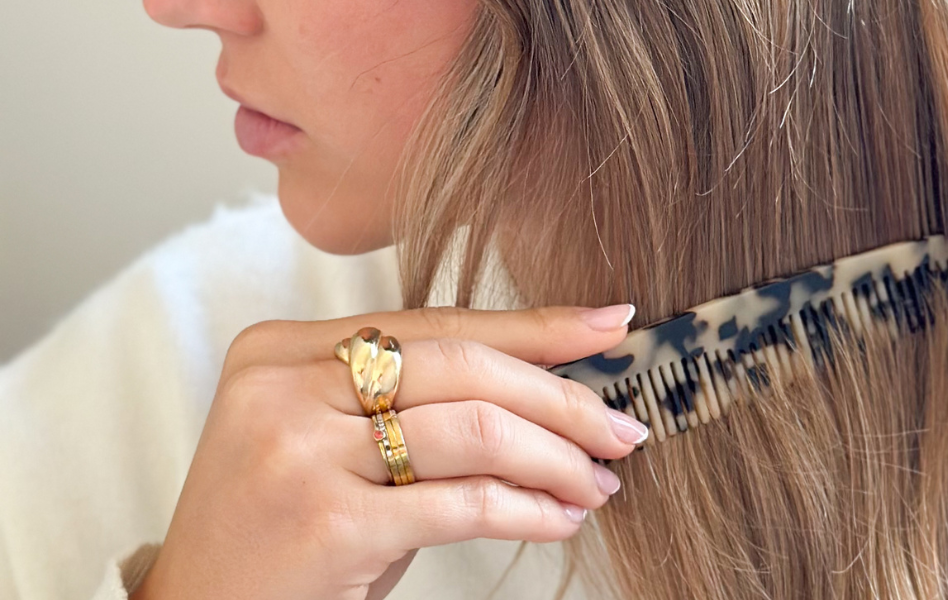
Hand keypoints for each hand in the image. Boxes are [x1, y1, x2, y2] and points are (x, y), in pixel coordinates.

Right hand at [131, 305, 647, 599]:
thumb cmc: (281, 533)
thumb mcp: (334, 446)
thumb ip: (415, 402)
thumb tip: (553, 383)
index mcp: (282, 350)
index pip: (438, 324)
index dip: (535, 325)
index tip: (608, 325)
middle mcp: (283, 388)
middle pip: (466, 367)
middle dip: (563, 398)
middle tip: (621, 428)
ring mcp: (299, 453)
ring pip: (476, 430)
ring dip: (557, 458)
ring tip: (596, 483)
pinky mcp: (325, 523)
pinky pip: (463, 503)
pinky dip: (529, 509)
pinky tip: (560, 519)